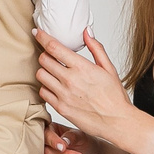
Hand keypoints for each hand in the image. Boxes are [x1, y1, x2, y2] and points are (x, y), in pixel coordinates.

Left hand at [36, 29, 132, 143]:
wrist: (116, 121)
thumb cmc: (114, 96)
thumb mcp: (109, 68)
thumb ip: (96, 48)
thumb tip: (86, 31)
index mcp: (82, 67)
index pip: (54, 47)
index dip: (42, 37)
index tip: (37, 32)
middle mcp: (70, 80)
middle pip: (43, 59)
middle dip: (45, 54)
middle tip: (51, 56)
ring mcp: (63, 95)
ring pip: (40, 75)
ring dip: (44, 70)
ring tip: (54, 72)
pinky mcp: (60, 107)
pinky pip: (43, 92)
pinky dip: (46, 87)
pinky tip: (55, 87)